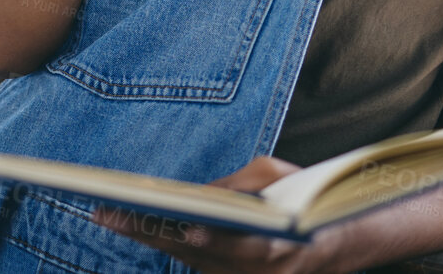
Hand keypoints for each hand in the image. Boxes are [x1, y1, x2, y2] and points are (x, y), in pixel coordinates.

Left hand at [91, 155, 337, 273]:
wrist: (334, 243)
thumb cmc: (310, 202)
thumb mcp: (282, 181)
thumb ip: (240, 186)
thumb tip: (194, 194)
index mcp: (277, 248)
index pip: (236, 247)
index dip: (210, 239)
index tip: (186, 227)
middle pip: (195, 255)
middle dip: (151, 233)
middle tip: (108, 213)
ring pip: (187, 261)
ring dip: (150, 238)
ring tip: (110, 215)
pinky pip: (193, 262)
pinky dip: (166, 242)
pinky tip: (136, 223)